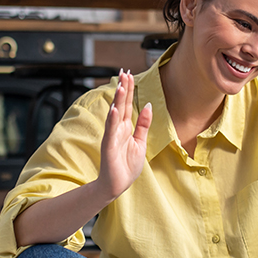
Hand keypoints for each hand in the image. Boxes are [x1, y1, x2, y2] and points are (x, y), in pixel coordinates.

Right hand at [96, 69, 152, 199]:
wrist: (118, 184)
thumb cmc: (126, 166)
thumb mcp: (140, 142)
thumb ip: (143, 124)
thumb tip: (147, 105)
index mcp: (125, 127)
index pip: (126, 104)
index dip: (129, 89)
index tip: (129, 74)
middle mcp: (117, 129)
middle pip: (120, 104)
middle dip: (123, 88)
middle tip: (124, 72)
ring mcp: (112, 136)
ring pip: (115, 114)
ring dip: (118, 100)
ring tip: (121, 85)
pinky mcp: (109, 146)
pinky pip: (111, 130)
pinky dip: (112, 119)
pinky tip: (114, 109)